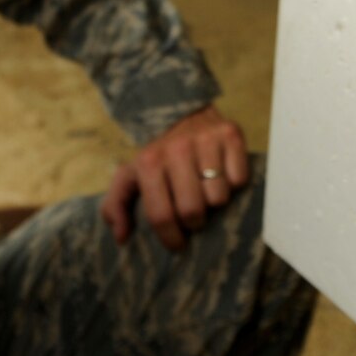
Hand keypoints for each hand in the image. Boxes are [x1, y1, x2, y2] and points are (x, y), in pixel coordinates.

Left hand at [101, 106, 250, 248]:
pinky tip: (222, 175)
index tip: (178, 243)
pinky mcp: (231, 135)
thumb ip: (117, 205)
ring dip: (214, 202)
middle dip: (194, 222)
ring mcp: (206, 140)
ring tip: (206, 192)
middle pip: (193, 211)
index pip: (162, 215)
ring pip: (219, 198)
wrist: (183, 112)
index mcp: (149, 162)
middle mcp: (177, 149)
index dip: (171, 238)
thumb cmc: (157, 154)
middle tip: (193, 216)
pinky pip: (239, 179)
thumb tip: (122, 236)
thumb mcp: (130, 175)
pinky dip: (233, 183)